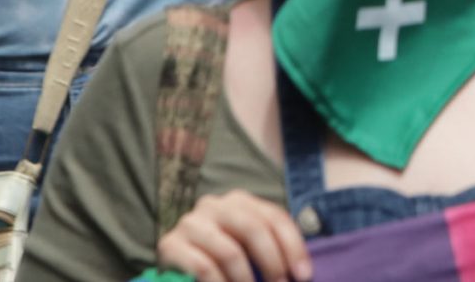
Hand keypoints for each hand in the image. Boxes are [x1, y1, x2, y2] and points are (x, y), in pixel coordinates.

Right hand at [156, 190, 313, 281]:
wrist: (175, 268)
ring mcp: (190, 223)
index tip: (304, 275)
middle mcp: (214, 205)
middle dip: (273, 262)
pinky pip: (204, 268)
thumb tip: (301, 271)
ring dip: (246, 280)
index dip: (294, 247)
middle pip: (254, 228)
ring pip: (229, 252)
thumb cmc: (219, 257)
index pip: (274, 217)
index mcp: (239, 201)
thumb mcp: (246, 247)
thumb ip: (269, 249)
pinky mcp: (170, 245)